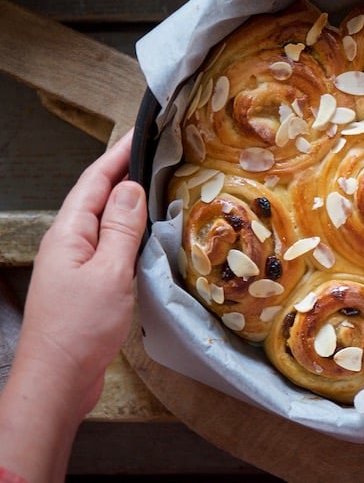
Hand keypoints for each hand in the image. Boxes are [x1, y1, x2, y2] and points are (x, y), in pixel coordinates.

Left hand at [0, 131, 146, 482]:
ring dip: (128, 200)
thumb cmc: (81, 327)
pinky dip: (129, 230)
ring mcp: (75, 263)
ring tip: (159, 185)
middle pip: (96, 196)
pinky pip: (109, 243)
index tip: (143, 131)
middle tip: (159, 153)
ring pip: (104, 220)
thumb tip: (131, 188)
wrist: (59, 378)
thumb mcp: (109, 271)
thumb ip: (120, 228)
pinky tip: (147, 234)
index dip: (119, 154)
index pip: (94, 180)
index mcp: (69, 233)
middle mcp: (68, 242)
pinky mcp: (86, 283)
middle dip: (124, 171)